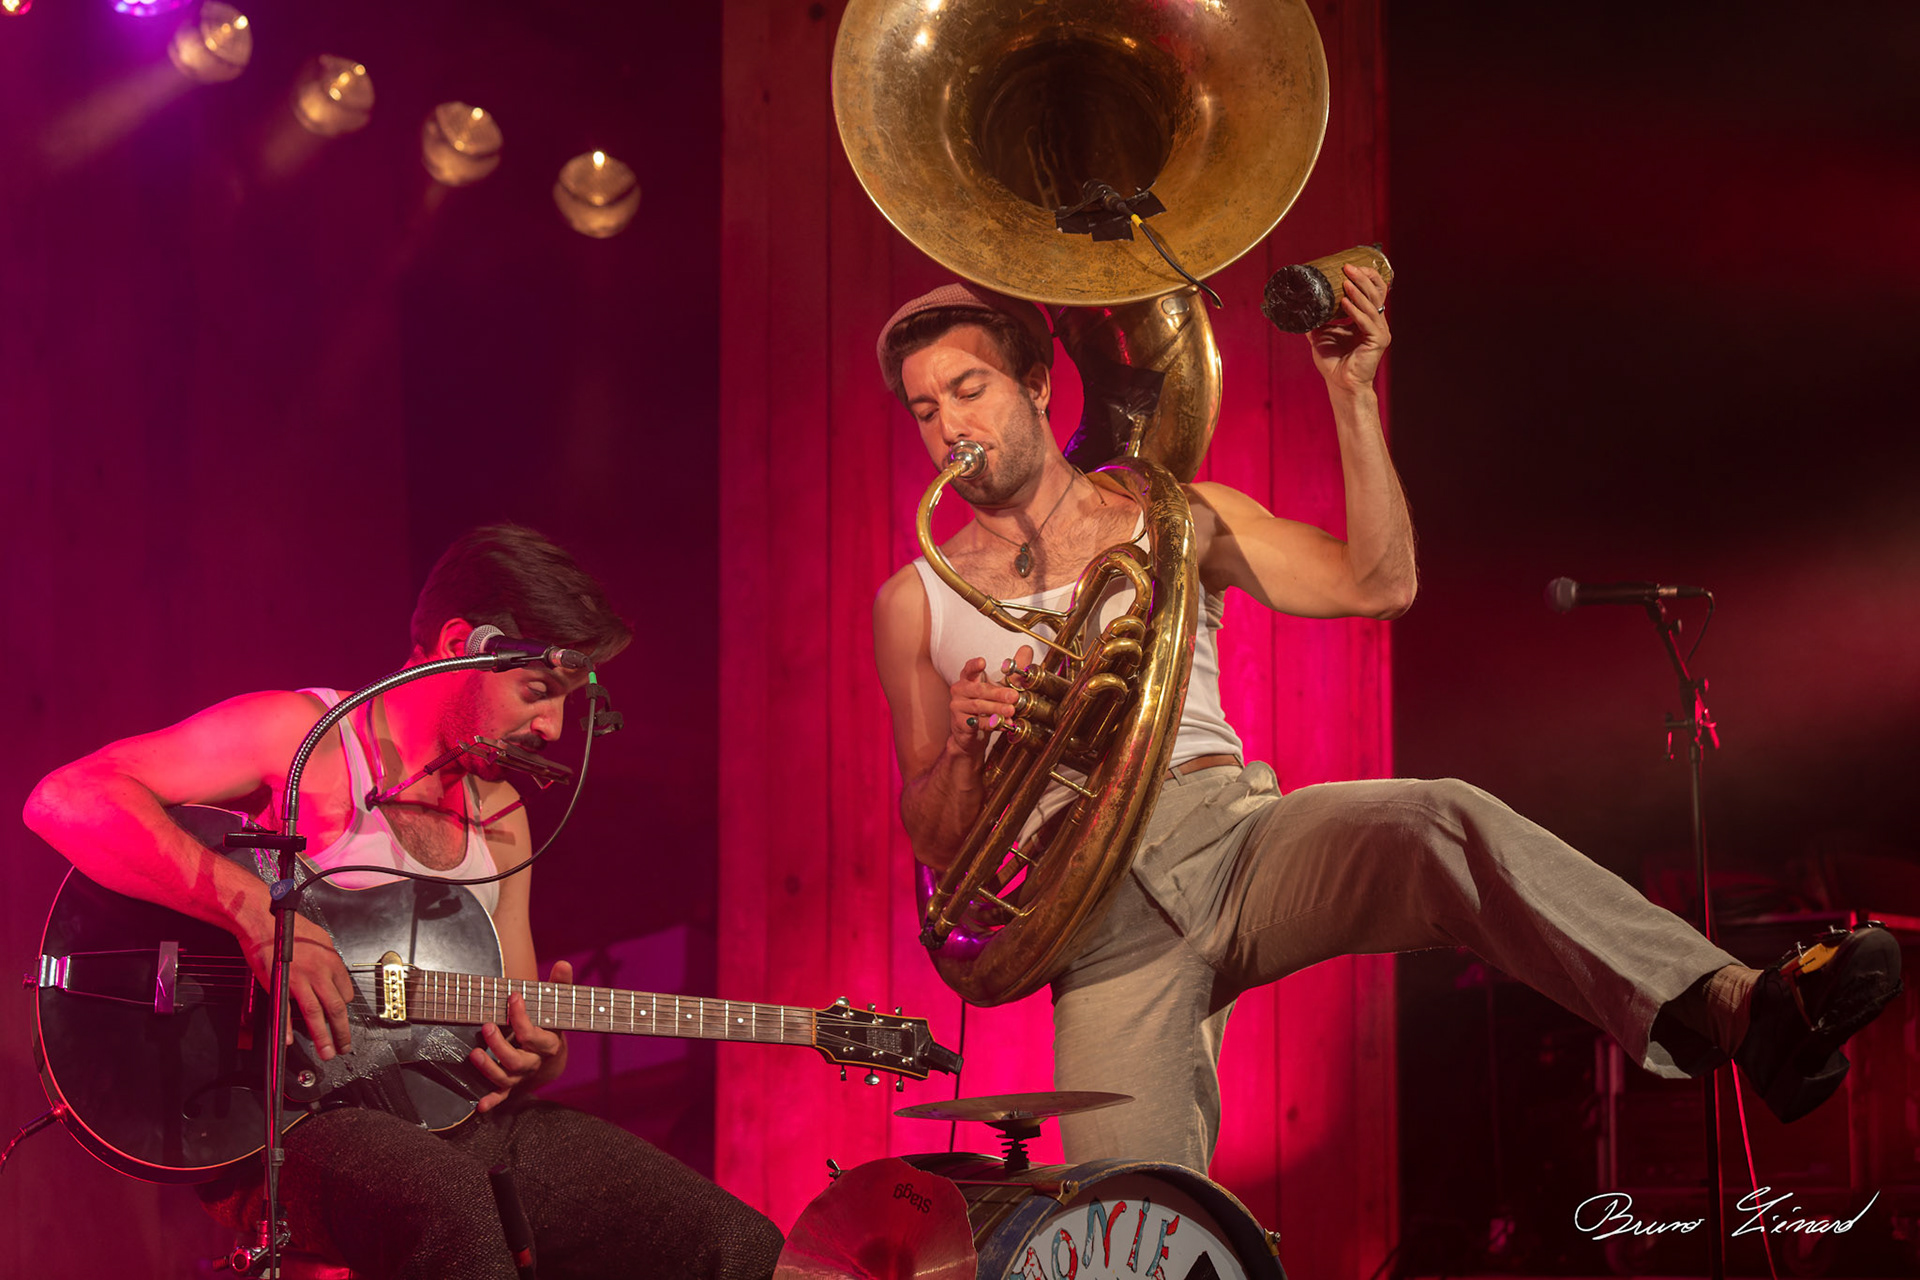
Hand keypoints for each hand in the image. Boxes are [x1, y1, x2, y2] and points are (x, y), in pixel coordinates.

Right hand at [242, 912, 357, 1060]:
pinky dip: (287, 1028)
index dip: (343, 1007)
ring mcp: (300, 980)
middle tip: (344, 1047)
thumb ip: (328, 958)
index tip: (340, 1016)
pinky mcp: (279, 984)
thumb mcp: (321, 938)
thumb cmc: (289, 926)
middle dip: (342, 1032)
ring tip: (326, 1052)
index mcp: (332, 961)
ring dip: (322, 1037)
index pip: (346, 992)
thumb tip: (333, 971)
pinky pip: (285, 1011)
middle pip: (336, 1008)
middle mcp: (320, 972)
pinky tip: (289, 1042)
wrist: (263, 920)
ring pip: (316, 1014)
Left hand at [470, 959, 571, 1112]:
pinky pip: (500, 1097)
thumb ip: (559, 986)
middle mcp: (534, 1063)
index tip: (512, 996)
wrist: (551, 1061)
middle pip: (518, 1061)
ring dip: (489, 1068)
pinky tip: (479, 1105)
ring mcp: (520, 1076)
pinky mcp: (509, 1086)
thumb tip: (562, 964)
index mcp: (547, 1044)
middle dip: (500, 1046)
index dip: (522, 1018)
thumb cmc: (550, 1027)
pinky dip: (491, 1102)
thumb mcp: (557, 1007)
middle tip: (486, 1026)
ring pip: (506, 1078)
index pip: (534, 1034)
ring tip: (474, 1054)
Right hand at [948, 646, 1033, 753]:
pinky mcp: (960, 723)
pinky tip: (1003, 724)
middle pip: (979, 690)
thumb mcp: (1001, 687)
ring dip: (996, 709)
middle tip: (1013, 696)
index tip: (983, 662)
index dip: (975, 665)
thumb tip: (1027, 649)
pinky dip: (991, 724)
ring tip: (1011, 711)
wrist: (972, 734)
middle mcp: (960, 690)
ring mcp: (958, 707)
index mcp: (968, 679)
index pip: (969, 669)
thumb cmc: (986, 706)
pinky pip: (977, 723)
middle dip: (997, 693)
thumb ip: (1014, 671)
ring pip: (978, 706)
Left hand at [1308, 264, 1390, 392]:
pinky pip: (1366, 322)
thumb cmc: (1333, 362)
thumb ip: (1316, 319)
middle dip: (1362, 278)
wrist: (1339, 384)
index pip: (1372, 291)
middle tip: (1347, 267)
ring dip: (1358, 291)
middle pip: (1375, 293)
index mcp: (1367, 319)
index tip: (1347, 266)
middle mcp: (1376, 323)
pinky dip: (1356, 311)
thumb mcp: (1321, 334)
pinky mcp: (1377, 341)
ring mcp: (1379, 331)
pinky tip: (1345, 302)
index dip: (1364, 277)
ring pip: (1372, 305)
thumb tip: (1299, 305)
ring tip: (1345, 280)